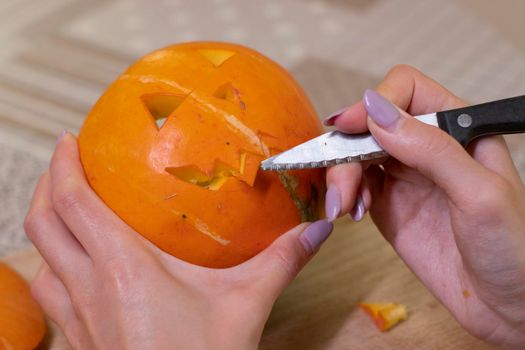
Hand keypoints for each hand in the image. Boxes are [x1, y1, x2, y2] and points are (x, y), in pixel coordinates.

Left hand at [24, 133, 333, 348]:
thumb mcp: (247, 305)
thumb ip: (281, 260)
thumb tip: (316, 229)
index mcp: (123, 267)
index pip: (74, 203)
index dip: (63, 167)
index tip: (69, 141)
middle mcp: (88, 287)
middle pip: (43, 224)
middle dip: (46, 185)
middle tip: (65, 164)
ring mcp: (77, 318)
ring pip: (40, 259)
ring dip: (47, 225)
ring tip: (66, 207)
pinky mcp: (79, 340)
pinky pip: (51, 294)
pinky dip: (54, 266)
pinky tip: (77, 268)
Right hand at [325, 65, 524, 347]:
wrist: (507, 305)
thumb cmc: (513, 248)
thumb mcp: (479, 194)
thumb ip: (431, 149)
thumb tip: (376, 110)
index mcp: (457, 128)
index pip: (406, 91)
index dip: (375, 104)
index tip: (349, 129)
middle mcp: (427, 145)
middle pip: (371, 124)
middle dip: (348, 150)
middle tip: (343, 187)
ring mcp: (405, 175)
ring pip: (356, 154)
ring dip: (341, 176)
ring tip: (343, 207)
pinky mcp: (387, 204)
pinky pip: (355, 186)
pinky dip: (344, 195)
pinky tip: (350, 213)